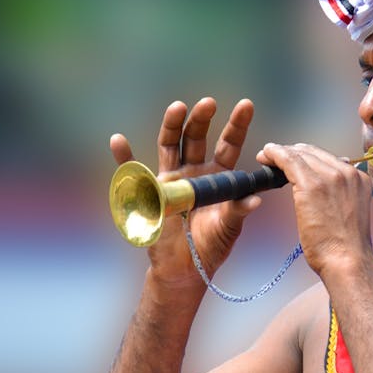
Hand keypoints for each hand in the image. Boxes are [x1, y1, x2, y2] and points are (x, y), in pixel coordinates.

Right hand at [110, 98, 261, 289]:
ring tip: (178, 107)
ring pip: (169, 145)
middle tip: (209, 103)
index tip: (246, 104)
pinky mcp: (150, 192)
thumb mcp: (228, 228)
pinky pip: (133, 172)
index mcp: (217, 177)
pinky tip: (118, 141)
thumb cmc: (211, 247)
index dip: (237, 125)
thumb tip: (254, 199)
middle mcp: (193, 172)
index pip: (228, 145)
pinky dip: (124, 158)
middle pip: (196, 138)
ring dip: (172, 125)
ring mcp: (170, 179)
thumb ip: (237, 211)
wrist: (186, 269)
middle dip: (202, 119)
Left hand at [257, 142, 372, 277]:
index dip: (307, 156)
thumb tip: (323, 197)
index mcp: (358, 179)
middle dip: (292, 152)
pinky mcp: (312, 185)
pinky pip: (289, 161)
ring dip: (280, 152)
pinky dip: (275, 155)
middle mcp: (347, 172)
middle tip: (274, 155)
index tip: (293, 159)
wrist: (348, 261)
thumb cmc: (345, 249)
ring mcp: (330, 176)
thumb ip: (339, 199)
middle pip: (314, 152)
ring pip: (300, 154)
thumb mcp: (348, 216)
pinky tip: (265, 156)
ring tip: (266, 156)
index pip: (328, 159)